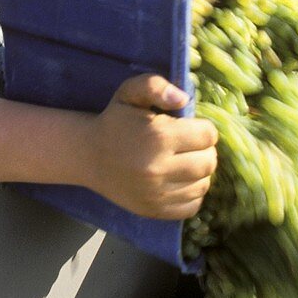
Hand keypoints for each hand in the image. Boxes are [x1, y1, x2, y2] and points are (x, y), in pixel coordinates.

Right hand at [84, 75, 217, 219]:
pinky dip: (191, 193)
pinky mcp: (156, 211)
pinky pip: (193, 205)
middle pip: (209, 162)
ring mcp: (158, 194)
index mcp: (158, 137)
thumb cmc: (115, 121)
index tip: (189, 128)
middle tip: (188, 145)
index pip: (208, 136)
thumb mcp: (130, 92)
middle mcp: (160, 169)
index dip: (202, 129)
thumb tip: (182, 99)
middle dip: (203, 150)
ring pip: (203, 185)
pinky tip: (177, 180)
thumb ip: (156, 86)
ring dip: (198, 172)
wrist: (89, 156)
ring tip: (182, 161)